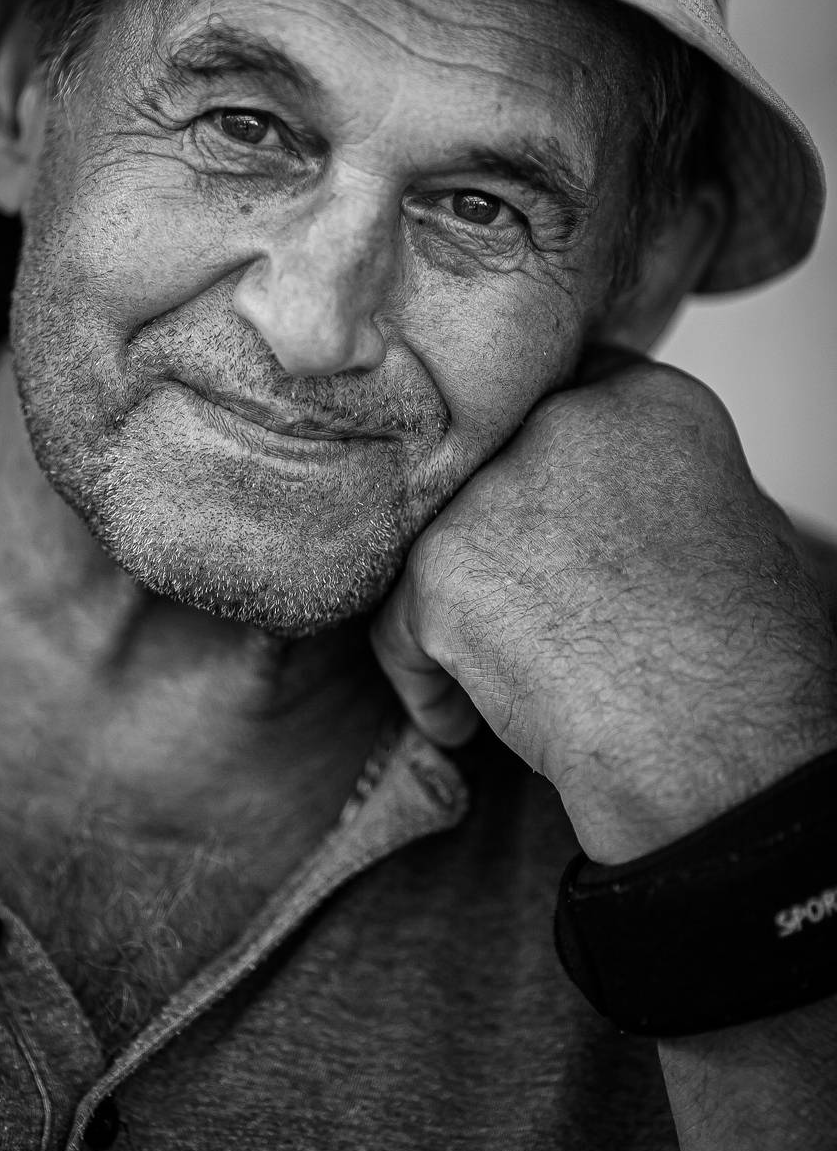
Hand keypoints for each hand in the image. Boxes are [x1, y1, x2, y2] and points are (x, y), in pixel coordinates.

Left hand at [372, 349, 836, 863]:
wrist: (719, 747)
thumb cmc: (750, 666)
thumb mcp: (732, 530)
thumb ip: (652, 487)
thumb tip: (611, 504)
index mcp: (648, 403)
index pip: (560, 407)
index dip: (548, 479)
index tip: (549, 536)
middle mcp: (566, 421)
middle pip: (488, 468)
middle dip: (496, 540)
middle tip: (526, 609)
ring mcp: (495, 488)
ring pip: (438, 546)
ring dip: (461, 610)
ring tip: (510, 679)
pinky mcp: (439, 562)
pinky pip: (399, 624)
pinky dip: (426, 681)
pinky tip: (469, 724)